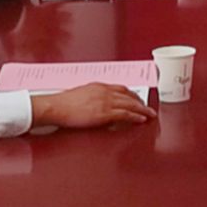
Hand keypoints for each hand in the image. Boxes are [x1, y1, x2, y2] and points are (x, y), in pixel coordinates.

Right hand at [30, 84, 156, 129]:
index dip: (132, 94)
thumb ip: (93, 98)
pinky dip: (135, 117)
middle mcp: (105, 92)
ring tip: (150, 115)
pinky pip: (125, 115)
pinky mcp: (104, 113)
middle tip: (148, 108)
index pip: (121, 88)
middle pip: (129, 96)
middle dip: (141, 102)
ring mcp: (105, 102)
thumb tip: (98, 106)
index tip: (138, 99)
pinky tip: (141, 119)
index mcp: (99, 86)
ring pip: (131, 105)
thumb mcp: (81, 95)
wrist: (56, 107)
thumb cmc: (63, 103)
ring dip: (143, 110)